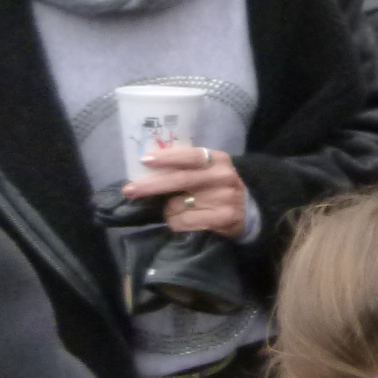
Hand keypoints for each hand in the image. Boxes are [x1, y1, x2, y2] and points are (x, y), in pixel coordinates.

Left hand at [123, 145, 248, 239]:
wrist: (249, 210)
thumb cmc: (217, 187)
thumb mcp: (209, 170)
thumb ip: (186, 167)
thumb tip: (146, 168)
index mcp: (218, 160)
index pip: (191, 156)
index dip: (167, 158)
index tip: (145, 160)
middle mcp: (223, 177)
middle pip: (179, 180)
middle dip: (150, 185)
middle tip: (129, 190)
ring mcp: (224, 198)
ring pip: (177, 204)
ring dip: (168, 209)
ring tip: (178, 209)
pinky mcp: (223, 218)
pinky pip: (183, 221)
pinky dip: (175, 222)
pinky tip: (184, 220)